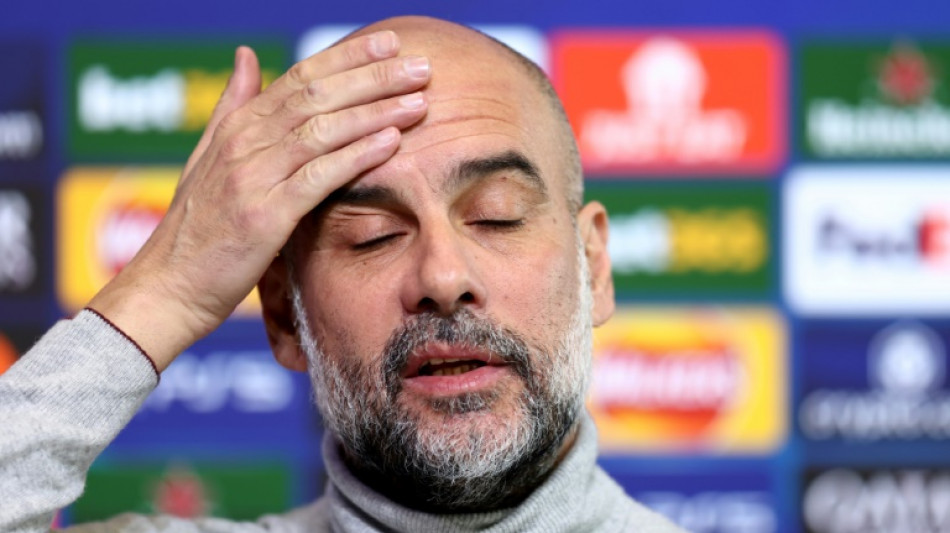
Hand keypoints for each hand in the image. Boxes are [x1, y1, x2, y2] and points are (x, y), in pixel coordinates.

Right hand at [88, 31, 429, 369]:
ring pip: (322, 130)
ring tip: (420, 100)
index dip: (348, 58)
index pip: (300, 77)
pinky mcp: (264, 215)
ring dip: (375, 112)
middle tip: (420, 66)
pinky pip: (318, 177)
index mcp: (236, 126)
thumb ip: (233, 105)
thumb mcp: (208, 157)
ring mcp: (252, 177)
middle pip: (318, 96)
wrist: (168, 287)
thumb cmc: (196, 229)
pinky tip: (392, 142)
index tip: (390, 44)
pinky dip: (356, 156)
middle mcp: (243, 142)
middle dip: (373, 77)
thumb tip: (246, 55)